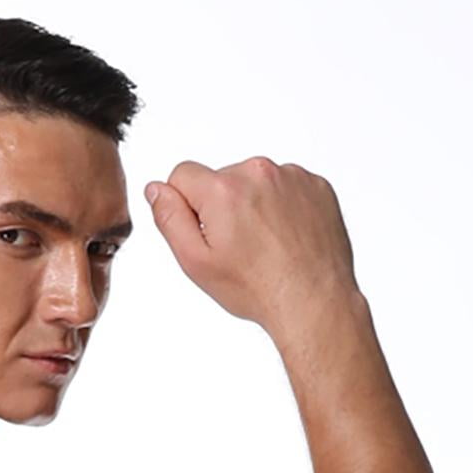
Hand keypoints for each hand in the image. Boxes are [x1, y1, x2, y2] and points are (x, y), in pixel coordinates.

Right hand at [144, 157, 359, 331]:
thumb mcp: (196, 262)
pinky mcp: (315, 184)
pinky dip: (283, 208)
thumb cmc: (255, 288)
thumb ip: (170, 218)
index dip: (186, 206)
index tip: (206, 235)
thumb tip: (156, 188)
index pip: (182, 174)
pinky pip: (287, 187)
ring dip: (254, 206)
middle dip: (223, 207)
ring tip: (266, 246)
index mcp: (222, 189)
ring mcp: (290, 175)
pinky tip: (287, 239)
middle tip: (239, 249)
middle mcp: (257, 171)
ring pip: (255, 182)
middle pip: (221, 179)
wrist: (313, 300)